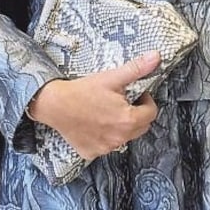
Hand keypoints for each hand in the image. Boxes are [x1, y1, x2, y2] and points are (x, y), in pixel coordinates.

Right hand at [27, 51, 160, 158]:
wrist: (54, 104)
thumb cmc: (82, 91)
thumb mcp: (111, 78)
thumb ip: (136, 69)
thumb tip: (156, 57)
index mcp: (128, 120)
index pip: (151, 113)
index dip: (146, 100)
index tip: (135, 94)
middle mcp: (119, 138)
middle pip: (141, 127)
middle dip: (136, 114)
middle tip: (121, 101)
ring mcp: (106, 148)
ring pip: (124, 137)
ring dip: (121, 126)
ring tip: (106, 111)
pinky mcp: (92, 152)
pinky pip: (106, 145)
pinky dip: (104, 136)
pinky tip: (94, 124)